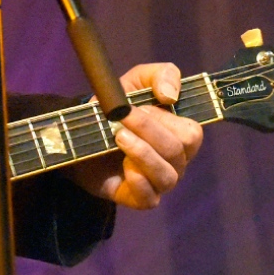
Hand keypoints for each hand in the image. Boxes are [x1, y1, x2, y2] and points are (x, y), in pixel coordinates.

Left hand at [69, 63, 203, 208]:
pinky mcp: (140, 199)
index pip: (191, 133)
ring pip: (167, 176)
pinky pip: (150, 198)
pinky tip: (123, 166)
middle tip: (122, 119)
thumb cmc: (118, 107)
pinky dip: (138, 181)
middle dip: (149, 132)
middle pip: (177, 152)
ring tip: (118, 137)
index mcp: (182, 135)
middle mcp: (177, 161)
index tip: (136, 107)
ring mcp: (160, 182)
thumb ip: (162, 75)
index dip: (164, 120)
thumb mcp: (137, 81)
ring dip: (142, 153)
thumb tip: (170, 96)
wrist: (82, 134)